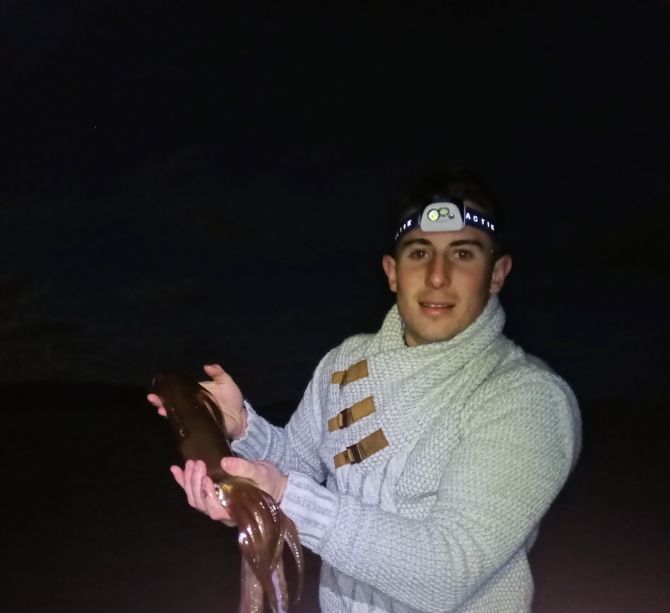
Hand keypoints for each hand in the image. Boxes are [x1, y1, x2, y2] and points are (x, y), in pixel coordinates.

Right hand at [147, 363, 246, 438]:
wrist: (241, 418)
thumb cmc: (233, 399)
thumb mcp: (226, 382)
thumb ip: (218, 373)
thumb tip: (206, 366)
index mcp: (196, 393)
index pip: (178, 390)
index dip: (167, 388)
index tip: (158, 386)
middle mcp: (191, 405)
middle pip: (173, 402)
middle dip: (161, 400)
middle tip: (152, 398)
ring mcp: (193, 417)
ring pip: (176, 413)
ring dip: (166, 411)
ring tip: (159, 408)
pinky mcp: (197, 428)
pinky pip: (185, 426)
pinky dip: (178, 423)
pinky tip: (171, 420)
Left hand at [172, 458, 287, 525]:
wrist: (272, 483)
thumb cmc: (269, 481)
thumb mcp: (261, 473)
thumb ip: (244, 468)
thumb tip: (225, 462)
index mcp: (234, 511)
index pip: (215, 511)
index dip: (208, 496)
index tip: (207, 478)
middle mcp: (221, 511)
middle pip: (201, 503)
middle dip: (195, 483)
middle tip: (197, 463)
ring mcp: (214, 503)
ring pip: (194, 498)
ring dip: (188, 480)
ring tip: (189, 463)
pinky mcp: (211, 493)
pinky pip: (193, 490)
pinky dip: (182, 480)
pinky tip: (175, 469)